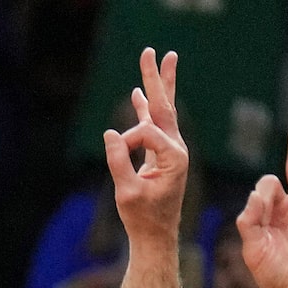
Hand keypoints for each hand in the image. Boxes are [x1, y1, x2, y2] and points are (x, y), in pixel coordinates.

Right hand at [100, 48, 188, 240]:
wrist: (156, 236)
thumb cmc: (143, 218)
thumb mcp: (128, 193)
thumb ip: (119, 162)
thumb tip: (110, 134)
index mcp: (174, 156)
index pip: (144, 133)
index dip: (125, 143)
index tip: (116, 159)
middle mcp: (177, 148)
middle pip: (164, 106)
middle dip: (157, 79)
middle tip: (154, 51)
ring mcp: (170, 150)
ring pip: (161, 111)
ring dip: (155, 86)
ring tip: (156, 60)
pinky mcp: (161, 155)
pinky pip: (153, 126)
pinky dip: (144, 110)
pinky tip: (138, 95)